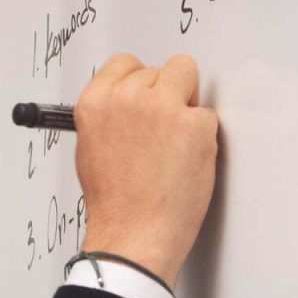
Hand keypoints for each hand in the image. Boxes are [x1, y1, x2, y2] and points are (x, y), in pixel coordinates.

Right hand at [74, 52, 218, 290]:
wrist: (133, 235)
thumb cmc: (114, 203)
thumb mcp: (90, 150)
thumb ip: (109, 116)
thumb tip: (131, 101)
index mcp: (94, 103)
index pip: (125, 63)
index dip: (140, 81)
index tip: (144, 99)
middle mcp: (125, 99)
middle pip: (160, 69)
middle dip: (165, 95)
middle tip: (158, 135)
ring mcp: (162, 108)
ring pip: (188, 76)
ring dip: (186, 104)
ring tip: (172, 143)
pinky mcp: (194, 124)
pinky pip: (206, 115)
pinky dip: (201, 136)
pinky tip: (184, 162)